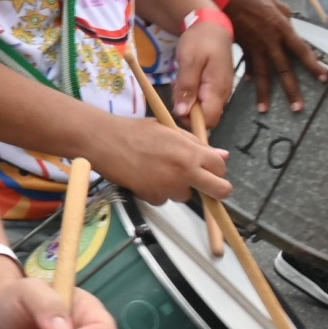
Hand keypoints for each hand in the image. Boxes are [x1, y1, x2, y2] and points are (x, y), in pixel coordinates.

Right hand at [97, 116, 229, 207]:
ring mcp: (169, 188)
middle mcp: (185, 172)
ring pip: (186, 195)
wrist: (105, 141)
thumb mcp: (168, 130)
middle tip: (206, 186)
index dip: (217, 169)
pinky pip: (164, 199)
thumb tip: (222, 155)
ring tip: (158, 171)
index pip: (221, 167)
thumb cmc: (135, 130)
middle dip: (218, 190)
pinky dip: (158, 191)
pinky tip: (145, 177)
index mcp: (190, 152)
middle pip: (220, 191)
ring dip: (178, 187)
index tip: (210, 169)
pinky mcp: (154, 198)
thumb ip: (195, 144)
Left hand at [170, 14, 235, 126]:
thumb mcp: (189, 61)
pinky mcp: (216, 86)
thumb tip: (182, 113)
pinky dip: (192, 92)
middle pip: (205, 116)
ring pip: (202, 107)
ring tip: (180, 80)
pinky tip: (185, 78)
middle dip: (187, 108)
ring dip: (188, 98)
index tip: (177, 106)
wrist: (211, 26)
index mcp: (218, 90)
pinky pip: (203, 97)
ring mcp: (220, 90)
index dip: (191, 120)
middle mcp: (223, 94)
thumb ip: (187, 88)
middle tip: (177, 88)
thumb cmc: (200, 41)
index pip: (209, 120)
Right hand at [227, 0, 327, 112]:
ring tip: (265, 109)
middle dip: (292, 90)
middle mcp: (270, 42)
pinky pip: (246, 66)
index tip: (325, 79)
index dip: (314, 65)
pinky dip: (247, 76)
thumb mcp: (275, 1)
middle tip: (298, 108)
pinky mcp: (241, 48)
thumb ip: (285, 15)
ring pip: (262, 74)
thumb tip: (289, 25)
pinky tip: (248, 86)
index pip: (302, 51)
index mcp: (282, 29)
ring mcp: (254, 47)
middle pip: (284, 70)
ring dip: (264, 93)